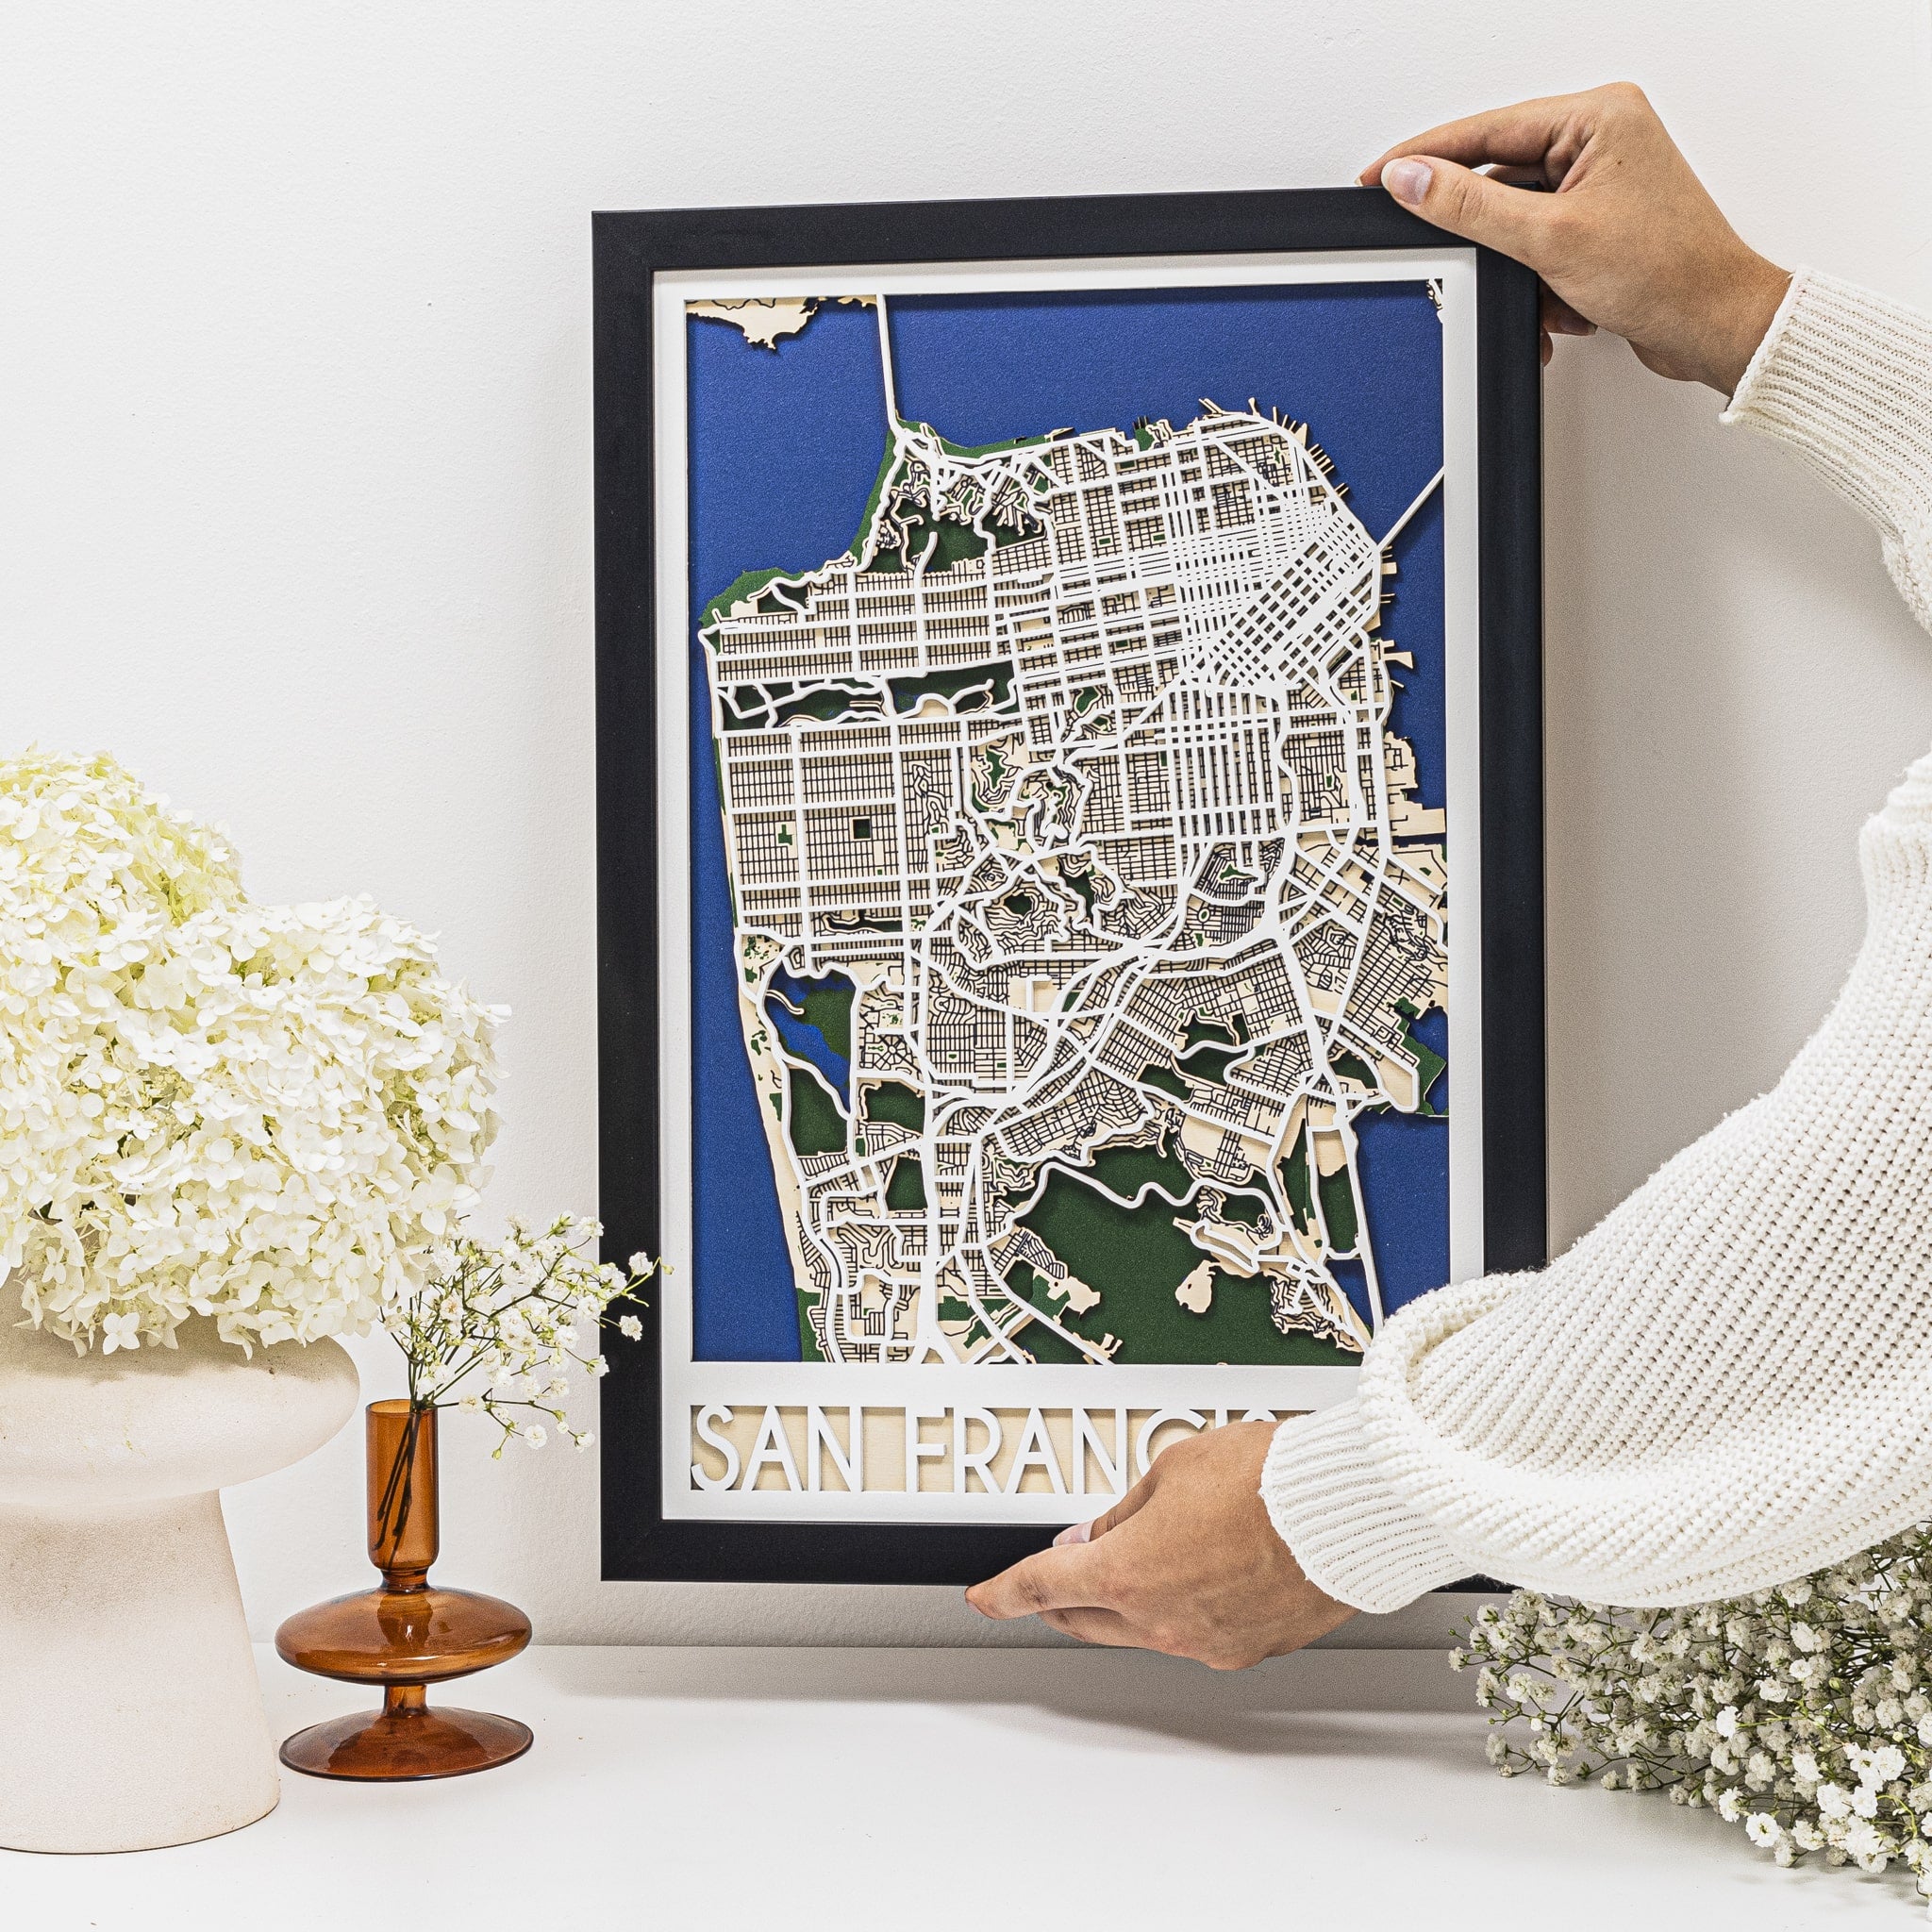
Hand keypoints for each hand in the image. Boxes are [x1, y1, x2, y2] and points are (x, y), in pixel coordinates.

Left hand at [964, 1419, 1354, 1668]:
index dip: (1003, 1592)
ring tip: (1145, 1556)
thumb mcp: (1171, 1469)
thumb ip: (1125, 1511)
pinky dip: (1182, 1606)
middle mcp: (1161, 1619)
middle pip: (1086, 1617)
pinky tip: (1199, 1572)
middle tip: (1057, 1573)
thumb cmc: (1266, 1480)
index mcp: (1126, 1573)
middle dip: (1062, 1596)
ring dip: (1126, 1600)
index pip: (1041, 1586)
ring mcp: (1207, 1640)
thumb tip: (1101, 1534)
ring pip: (1142, 1628)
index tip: (986, 1595)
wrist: (1343, 1510)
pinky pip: (1195, 1631)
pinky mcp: (1250, 1646)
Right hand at [1363, 82, 1789, 392]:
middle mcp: (1601, 140)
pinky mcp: (1598, 225)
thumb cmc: (1669, 272)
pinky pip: (1538, 245)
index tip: (1379, 174)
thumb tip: (1412, 179)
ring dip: (1517, 269)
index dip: (1426, 155)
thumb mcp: (1550, 237)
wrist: (1715, 327)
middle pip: (1498, 177)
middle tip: (1456, 255)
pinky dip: (1537, 281)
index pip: (1487, 129)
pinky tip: (1559, 302)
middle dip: (1485, 233)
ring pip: (1516, 221)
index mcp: (1599, 116)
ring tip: (1545, 292)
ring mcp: (1599, 183)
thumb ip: (1469, 206)